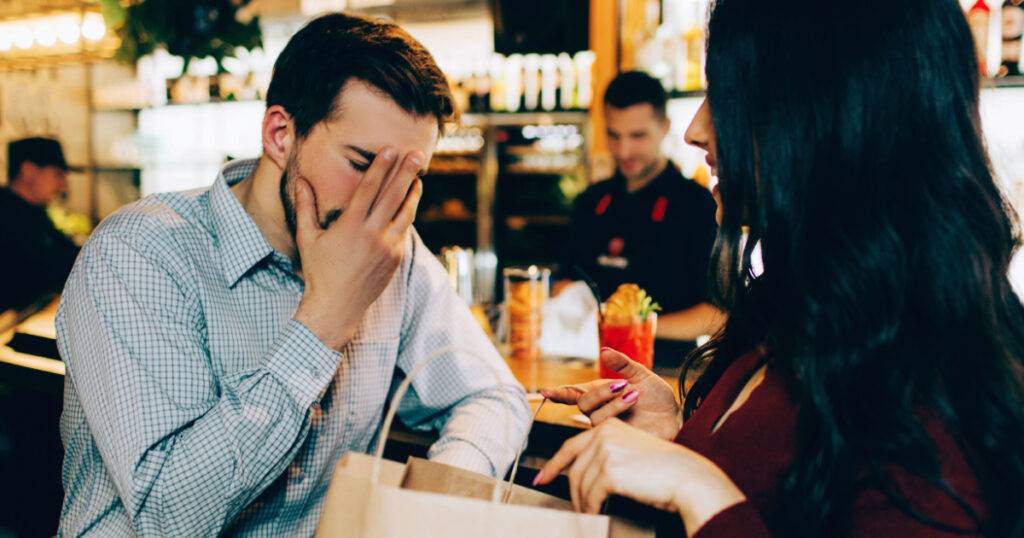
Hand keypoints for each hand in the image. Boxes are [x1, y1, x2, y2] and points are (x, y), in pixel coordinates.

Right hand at [293, 149, 423, 350]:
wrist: (335, 308)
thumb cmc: (318, 272)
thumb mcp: (308, 238)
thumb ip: (305, 207)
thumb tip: (300, 181)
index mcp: (350, 226)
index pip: (369, 188)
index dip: (380, 167)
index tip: (390, 149)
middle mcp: (372, 235)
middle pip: (393, 196)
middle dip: (406, 173)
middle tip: (417, 154)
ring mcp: (387, 247)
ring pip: (405, 213)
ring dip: (413, 194)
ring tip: (419, 178)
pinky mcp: (395, 259)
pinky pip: (403, 231)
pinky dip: (407, 216)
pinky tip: (410, 205)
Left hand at [534, 418, 745, 535]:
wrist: (688, 477)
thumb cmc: (664, 471)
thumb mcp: (630, 454)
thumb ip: (606, 457)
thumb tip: (581, 477)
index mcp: (608, 426)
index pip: (571, 447)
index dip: (554, 465)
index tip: (542, 477)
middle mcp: (604, 433)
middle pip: (574, 468)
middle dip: (571, 492)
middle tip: (573, 508)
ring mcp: (605, 450)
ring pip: (580, 484)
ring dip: (583, 503)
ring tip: (588, 515)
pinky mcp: (609, 469)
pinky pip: (591, 495)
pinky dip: (591, 508)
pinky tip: (596, 514)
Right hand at [541, 348, 681, 439]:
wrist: (675, 419)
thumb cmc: (658, 398)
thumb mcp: (642, 375)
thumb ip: (622, 364)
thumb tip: (604, 350)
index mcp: (601, 393)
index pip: (574, 393)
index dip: (558, 393)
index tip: (544, 391)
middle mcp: (600, 410)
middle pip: (582, 403)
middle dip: (600, 392)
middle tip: (622, 384)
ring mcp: (607, 426)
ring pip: (595, 416)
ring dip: (614, 403)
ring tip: (635, 395)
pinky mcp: (616, 440)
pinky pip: (607, 429)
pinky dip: (619, 413)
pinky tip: (635, 406)